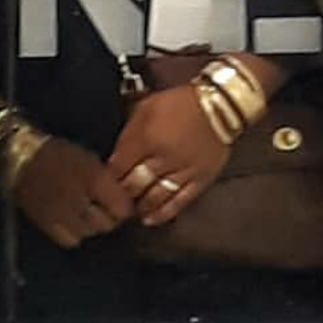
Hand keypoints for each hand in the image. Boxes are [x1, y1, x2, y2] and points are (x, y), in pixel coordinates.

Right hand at [14, 138, 135, 250]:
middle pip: (107, 224)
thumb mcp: (88, 159)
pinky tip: (71, 222)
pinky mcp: (48, 225)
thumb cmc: (56, 155)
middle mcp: (81, 199)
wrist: (21, 159)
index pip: (123, 208)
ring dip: (92, 226)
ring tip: (86, 214)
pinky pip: (70, 239)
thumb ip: (107, 181)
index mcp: (94, 179)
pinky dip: (74, 234)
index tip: (121, 205)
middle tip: (103, 209)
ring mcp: (63, 215)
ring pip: (90, 233)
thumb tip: (123, 198)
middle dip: (109, 218)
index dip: (124, 208)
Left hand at [107, 85, 234, 227]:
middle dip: (121, 195)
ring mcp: (183, 171)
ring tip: (130, 210)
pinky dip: (163, 213)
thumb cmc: (182, 103)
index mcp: (147, 137)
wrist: (220, 105)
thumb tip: (116, 155)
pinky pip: (179, 201)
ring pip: (155, 197)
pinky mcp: (200, 180)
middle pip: (134, 185)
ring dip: (139, 206)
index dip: (108, 178)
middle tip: (113, 201)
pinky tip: (151, 219)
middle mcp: (163, 157)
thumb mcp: (147, 106)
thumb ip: (129, 132)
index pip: (119, 166)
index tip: (102, 183)